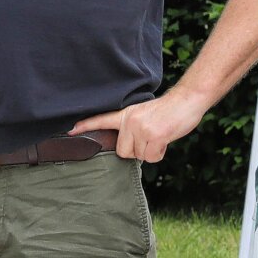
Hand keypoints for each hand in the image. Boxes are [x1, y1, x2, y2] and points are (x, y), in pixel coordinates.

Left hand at [69, 87, 208, 162]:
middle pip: (124, 152)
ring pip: (139, 156)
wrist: (188, 99)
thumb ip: (133, 127)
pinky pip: (152, 157)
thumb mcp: (146, 114)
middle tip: (152, 136)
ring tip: (161, 134)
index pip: (102, 120)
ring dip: (152, 150)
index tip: (70, 131)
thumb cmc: (170, 110)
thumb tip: (129, 149)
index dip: (86, 126)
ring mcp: (141, 128)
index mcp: (127, 114)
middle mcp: (130, 121)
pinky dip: (160, 152)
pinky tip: (166, 139)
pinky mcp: (153, 136)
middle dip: (138, 150)